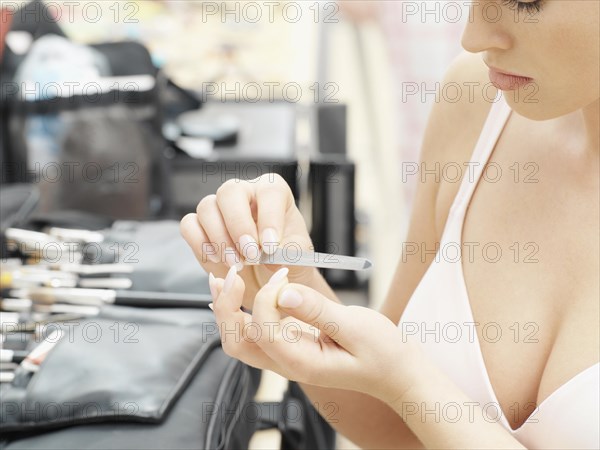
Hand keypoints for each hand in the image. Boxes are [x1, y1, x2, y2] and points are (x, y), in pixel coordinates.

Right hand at [180, 174, 314, 308]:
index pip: (270, 191)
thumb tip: (272, 259)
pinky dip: (200, 244)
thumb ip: (288, 255)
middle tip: (249, 255)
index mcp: (273, 192)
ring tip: (236, 264)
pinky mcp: (200, 226)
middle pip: (230, 191)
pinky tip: (218, 260)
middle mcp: (245, 193)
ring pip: (207, 207)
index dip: (269, 217)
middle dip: (238, 225)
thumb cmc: (285, 260)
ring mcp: (219, 207)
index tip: (270, 246)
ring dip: (220, 239)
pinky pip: (189, 225)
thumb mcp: (297, 259)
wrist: (269, 278)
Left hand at [210, 266, 422, 404]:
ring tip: (223, 279)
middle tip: (229, 276)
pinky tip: (240, 291)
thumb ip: (318, 311)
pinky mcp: (290, 345)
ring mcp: (285, 356)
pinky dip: (241, 311)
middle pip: (236, 343)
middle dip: (225, 309)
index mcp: (300, 363)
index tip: (284, 275)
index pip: (263, 330)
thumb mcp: (355, 327)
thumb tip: (284, 292)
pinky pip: (254, 332)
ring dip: (227, 310)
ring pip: (240, 339)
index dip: (265, 298)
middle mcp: (286, 363)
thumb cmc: (382, 352)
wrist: (395, 372)